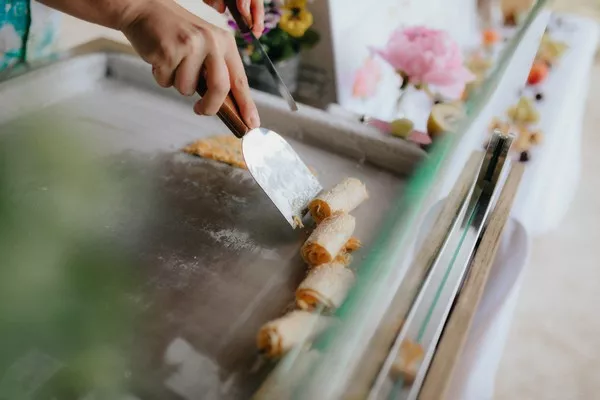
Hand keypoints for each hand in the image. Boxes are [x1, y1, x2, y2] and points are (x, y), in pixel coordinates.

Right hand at [121, 0, 259, 127]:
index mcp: (225, 42)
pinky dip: (161, 76)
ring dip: (177, 83)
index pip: (239, 79)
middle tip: (200, 110)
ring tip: (172, 63)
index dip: (246, 104)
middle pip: (220, 88)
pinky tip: (160, 58)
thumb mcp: (204, 46)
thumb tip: (225, 106)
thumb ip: (215, 71)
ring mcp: (190, 45)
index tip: (251, 123)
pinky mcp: (168, 51)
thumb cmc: (176, 34)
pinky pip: (166, 82)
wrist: (145, 10)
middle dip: (210, 106)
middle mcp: (211, 42)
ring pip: (187, 89)